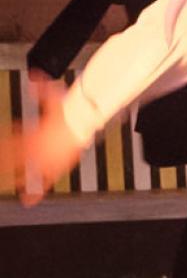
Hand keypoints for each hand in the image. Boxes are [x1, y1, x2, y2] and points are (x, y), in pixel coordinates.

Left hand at [8, 72, 88, 206]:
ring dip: (15, 177)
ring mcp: (47, 161)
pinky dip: (35, 192)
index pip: (13, 140)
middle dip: (4, 159)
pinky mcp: (56, 169)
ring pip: (26, 172)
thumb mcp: (54, 100)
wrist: (87, 128)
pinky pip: (44, 183)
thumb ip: (42, 89)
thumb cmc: (72, 115)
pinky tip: (28, 201)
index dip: (6, 142)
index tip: (2, 141)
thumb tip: (34, 76)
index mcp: (35, 136)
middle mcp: (39, 151)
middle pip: (15, 158)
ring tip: (8, 181)